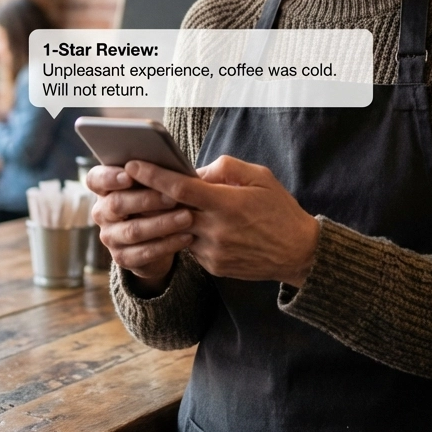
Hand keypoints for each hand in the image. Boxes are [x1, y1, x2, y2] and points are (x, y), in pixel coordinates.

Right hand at [87, 164, 193, 293]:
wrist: (156, 237)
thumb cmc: (156, 198)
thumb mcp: (154, 183)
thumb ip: (159, 171)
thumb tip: (187, 166)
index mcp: (104, 187)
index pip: (96, 179)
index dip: (109, 177)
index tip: (129, 175)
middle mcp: (101, 212)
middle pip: (117, 204)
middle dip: (147, 200)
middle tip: (173, 198)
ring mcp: (110, 236)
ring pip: (133, 230)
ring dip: (162, 224)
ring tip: (188, 217)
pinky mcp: (122, 257)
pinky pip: (144, 252)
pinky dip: (167, 245)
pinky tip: (187, 237)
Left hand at [126, 156, 318, 288]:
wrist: (299, 253)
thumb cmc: (280, 209)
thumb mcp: (260, 177)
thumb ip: (225, 169)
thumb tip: (195, 171)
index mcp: (226, 203)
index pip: (179, 188)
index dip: (153, 176)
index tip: (132, 165)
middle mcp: (215, 230)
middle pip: (171, 211)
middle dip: (151, 197)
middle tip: (133, 182)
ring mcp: (213, 252)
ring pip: (178, 230)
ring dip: (169, 217)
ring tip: (161, 203)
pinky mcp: (213, 267)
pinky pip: (191, 246)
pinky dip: (187, 233)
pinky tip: (193, 224)